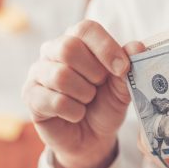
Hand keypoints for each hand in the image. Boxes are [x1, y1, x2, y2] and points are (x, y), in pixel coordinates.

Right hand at [22, 20, 144, 167]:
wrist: (92, 138)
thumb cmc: (104, 106)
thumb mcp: (121, 89)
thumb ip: (128, 68)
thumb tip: (138, 47)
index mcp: (76, 41)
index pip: (85, 29)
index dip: (106, 47)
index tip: (122, 68)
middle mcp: (52, 51)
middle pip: (68, 48)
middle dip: (93, 73)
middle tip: (99, 86)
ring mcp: (38, 73)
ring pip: (61, 76)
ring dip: (84, 94)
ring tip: (87, 101)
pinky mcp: (31, 97)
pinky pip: (56, 101)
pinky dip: (74, 112)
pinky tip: (76, 114)